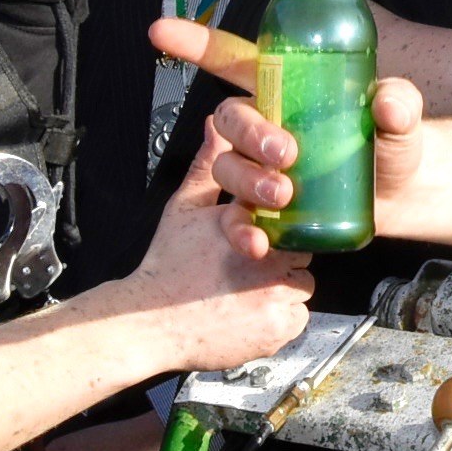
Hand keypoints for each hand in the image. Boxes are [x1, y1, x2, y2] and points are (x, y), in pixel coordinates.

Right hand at [104, 122, 313, 372]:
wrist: (148, 321)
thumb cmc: (168, 266)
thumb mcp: (183, 208)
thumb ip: (207, 166)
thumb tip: (215, 125)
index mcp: (248, 222)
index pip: (293, 212)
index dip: (286, 220)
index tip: (275, 229)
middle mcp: (266, 255)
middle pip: (302, 249)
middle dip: (284, 255)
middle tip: (255, 265)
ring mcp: (274, 292)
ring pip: (303, 285)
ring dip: (283, 288)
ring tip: (249, 291)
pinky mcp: (279, 325)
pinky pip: (297, 317)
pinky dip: (280, 318)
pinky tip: (250, 313)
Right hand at [152, 15, 428, 236]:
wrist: (406, 194)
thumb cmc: (394, 141)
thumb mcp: (402, 116)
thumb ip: (400, 103)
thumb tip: (389, 103)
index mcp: (288, 87)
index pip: (233, 59)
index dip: (196, 43)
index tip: (159, 32)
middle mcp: (266, 124)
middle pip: (230, 119)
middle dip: (248, 134)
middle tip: (286, 153)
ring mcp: (262, 168)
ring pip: (229, 169)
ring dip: (248, 182)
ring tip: (284, 195)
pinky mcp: (267, 209)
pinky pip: (237, 218)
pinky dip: (242, 230)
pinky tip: (258, 241)